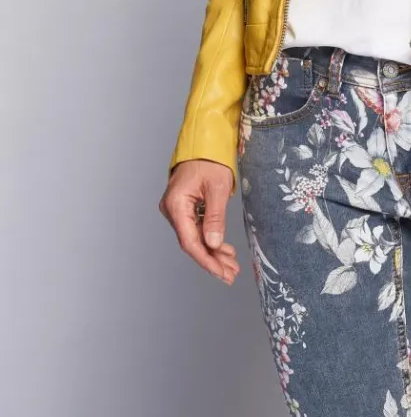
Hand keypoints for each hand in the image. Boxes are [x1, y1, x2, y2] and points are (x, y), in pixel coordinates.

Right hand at [158, 160, 240, 284]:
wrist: (204, 142)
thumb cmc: (211, 160)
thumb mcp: (218, 188)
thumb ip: (215, 217)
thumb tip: (213, 245)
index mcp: (176, 204)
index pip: (189, 241)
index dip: (206, 260)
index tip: (221, 273)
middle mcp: (172, 209)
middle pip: (192, 242)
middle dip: (212, 259)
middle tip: (231, 274)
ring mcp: (177, 209)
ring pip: (195, 237)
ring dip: (213, 252)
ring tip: (232, 265)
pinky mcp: (184, 207)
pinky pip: (196, 228)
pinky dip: (210, 239)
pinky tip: (224, 249)